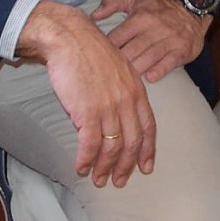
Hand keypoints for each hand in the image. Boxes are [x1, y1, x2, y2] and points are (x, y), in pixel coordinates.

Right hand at [19, 1, 155, 186]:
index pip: (148, 127)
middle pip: (132, 142)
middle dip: (126, 166)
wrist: (71, 39)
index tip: (145, 167)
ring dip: (104, 167)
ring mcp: (108, 108)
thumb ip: (121, 93)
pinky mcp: (88, 112)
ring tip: (97, 179)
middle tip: (118, 181)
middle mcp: (126, 102)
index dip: (148, 150)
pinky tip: (81, 168)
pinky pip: (90, 145)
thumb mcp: (118, 69)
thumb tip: (114, 118)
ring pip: (111, 147)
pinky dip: (86, 160)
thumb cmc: (90, 52)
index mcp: (137, 91)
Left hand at [90, 0, 209, 82]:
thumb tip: (93, 15)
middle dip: (118, 64)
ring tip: (125, 79)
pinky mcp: (181, 50)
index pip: (116, 38)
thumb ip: (113, 3)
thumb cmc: (159, 8)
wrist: (193, 9)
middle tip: (110, 73)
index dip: (106, 50)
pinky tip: (150, 77)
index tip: (100, 58)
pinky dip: (158, 71)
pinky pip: (168, 63)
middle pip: (130, 52)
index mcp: (140, 17)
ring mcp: (168, 40)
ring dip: (135, 70)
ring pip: (147, 59)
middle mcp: (153, 28)